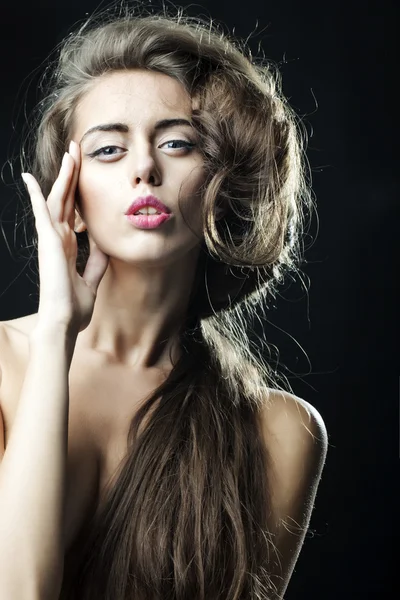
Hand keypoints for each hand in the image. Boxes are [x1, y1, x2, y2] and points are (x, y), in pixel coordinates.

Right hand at [22, 140, 108, 333]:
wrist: (65, 322)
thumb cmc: (75, 307)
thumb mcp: (92, 280)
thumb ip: (96, 262)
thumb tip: (104, 246)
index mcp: (69, 245)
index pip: (75, 210)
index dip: (79, 190)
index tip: (84, 172)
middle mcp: (58, 238)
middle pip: (66, 198)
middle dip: (73, 173)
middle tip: (77, 149)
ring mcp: (51, 238)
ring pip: (57, 199)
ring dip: (64, 175)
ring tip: (70, 152)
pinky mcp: (48, 242)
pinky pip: (41, 213)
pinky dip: (35, 195)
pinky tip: (28, 178)